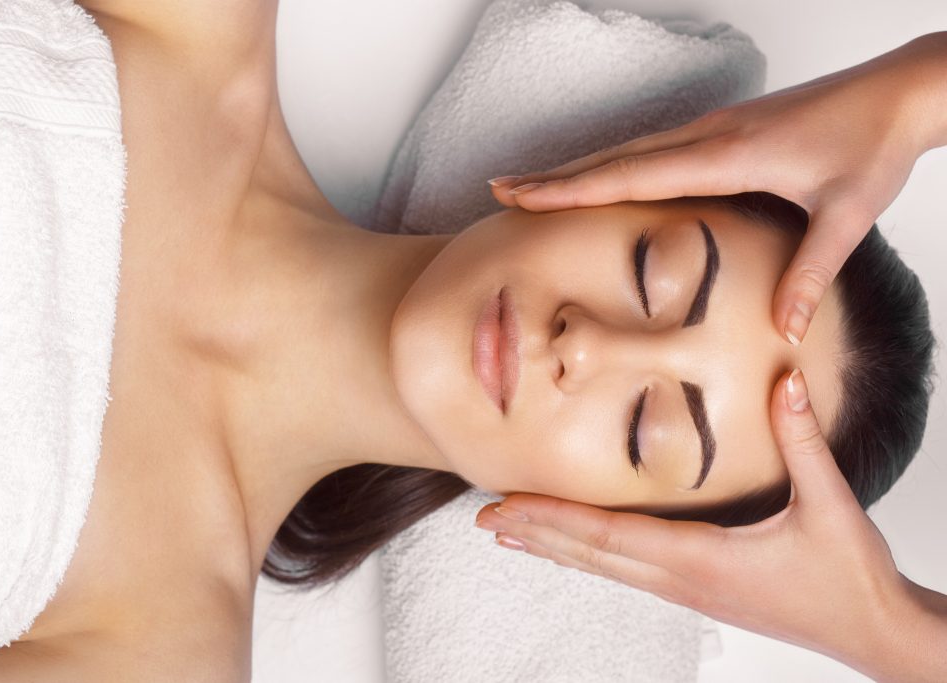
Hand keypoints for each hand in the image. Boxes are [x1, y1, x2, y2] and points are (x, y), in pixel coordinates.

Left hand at [474, 369, 946, 681]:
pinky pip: (627, 572)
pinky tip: (573, 551)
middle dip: (535, 533)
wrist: (874, 633)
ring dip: (555, 547)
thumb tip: (788, 380)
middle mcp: (683, 578)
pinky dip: (589, 556)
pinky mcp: (698, 591)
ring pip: (604, 567)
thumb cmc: (850, 579)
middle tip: (484, 517)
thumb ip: (804, 441)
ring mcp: (687, 591)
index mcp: (702, 557)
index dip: (554, 520)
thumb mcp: (831, 505)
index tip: (506, 508)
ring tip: (511, 533)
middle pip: (592, 554)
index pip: (610, 535)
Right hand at [487, 32, 946, 346]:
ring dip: (574, 169)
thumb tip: (782, 330)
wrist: (900, 91)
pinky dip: (609, 163)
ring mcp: (711, 129)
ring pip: (626, 150)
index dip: (571, 188)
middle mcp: (708, 137)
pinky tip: (596, 176)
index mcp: (727, 156)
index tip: (521, 195)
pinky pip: (649, 147)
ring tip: (530, 184)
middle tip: (500, 189)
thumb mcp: (846, 214)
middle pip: (612, 158)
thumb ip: (808, 273)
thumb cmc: (872, 143)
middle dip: (552, 177)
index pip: (630, 174)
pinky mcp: (720, 130)